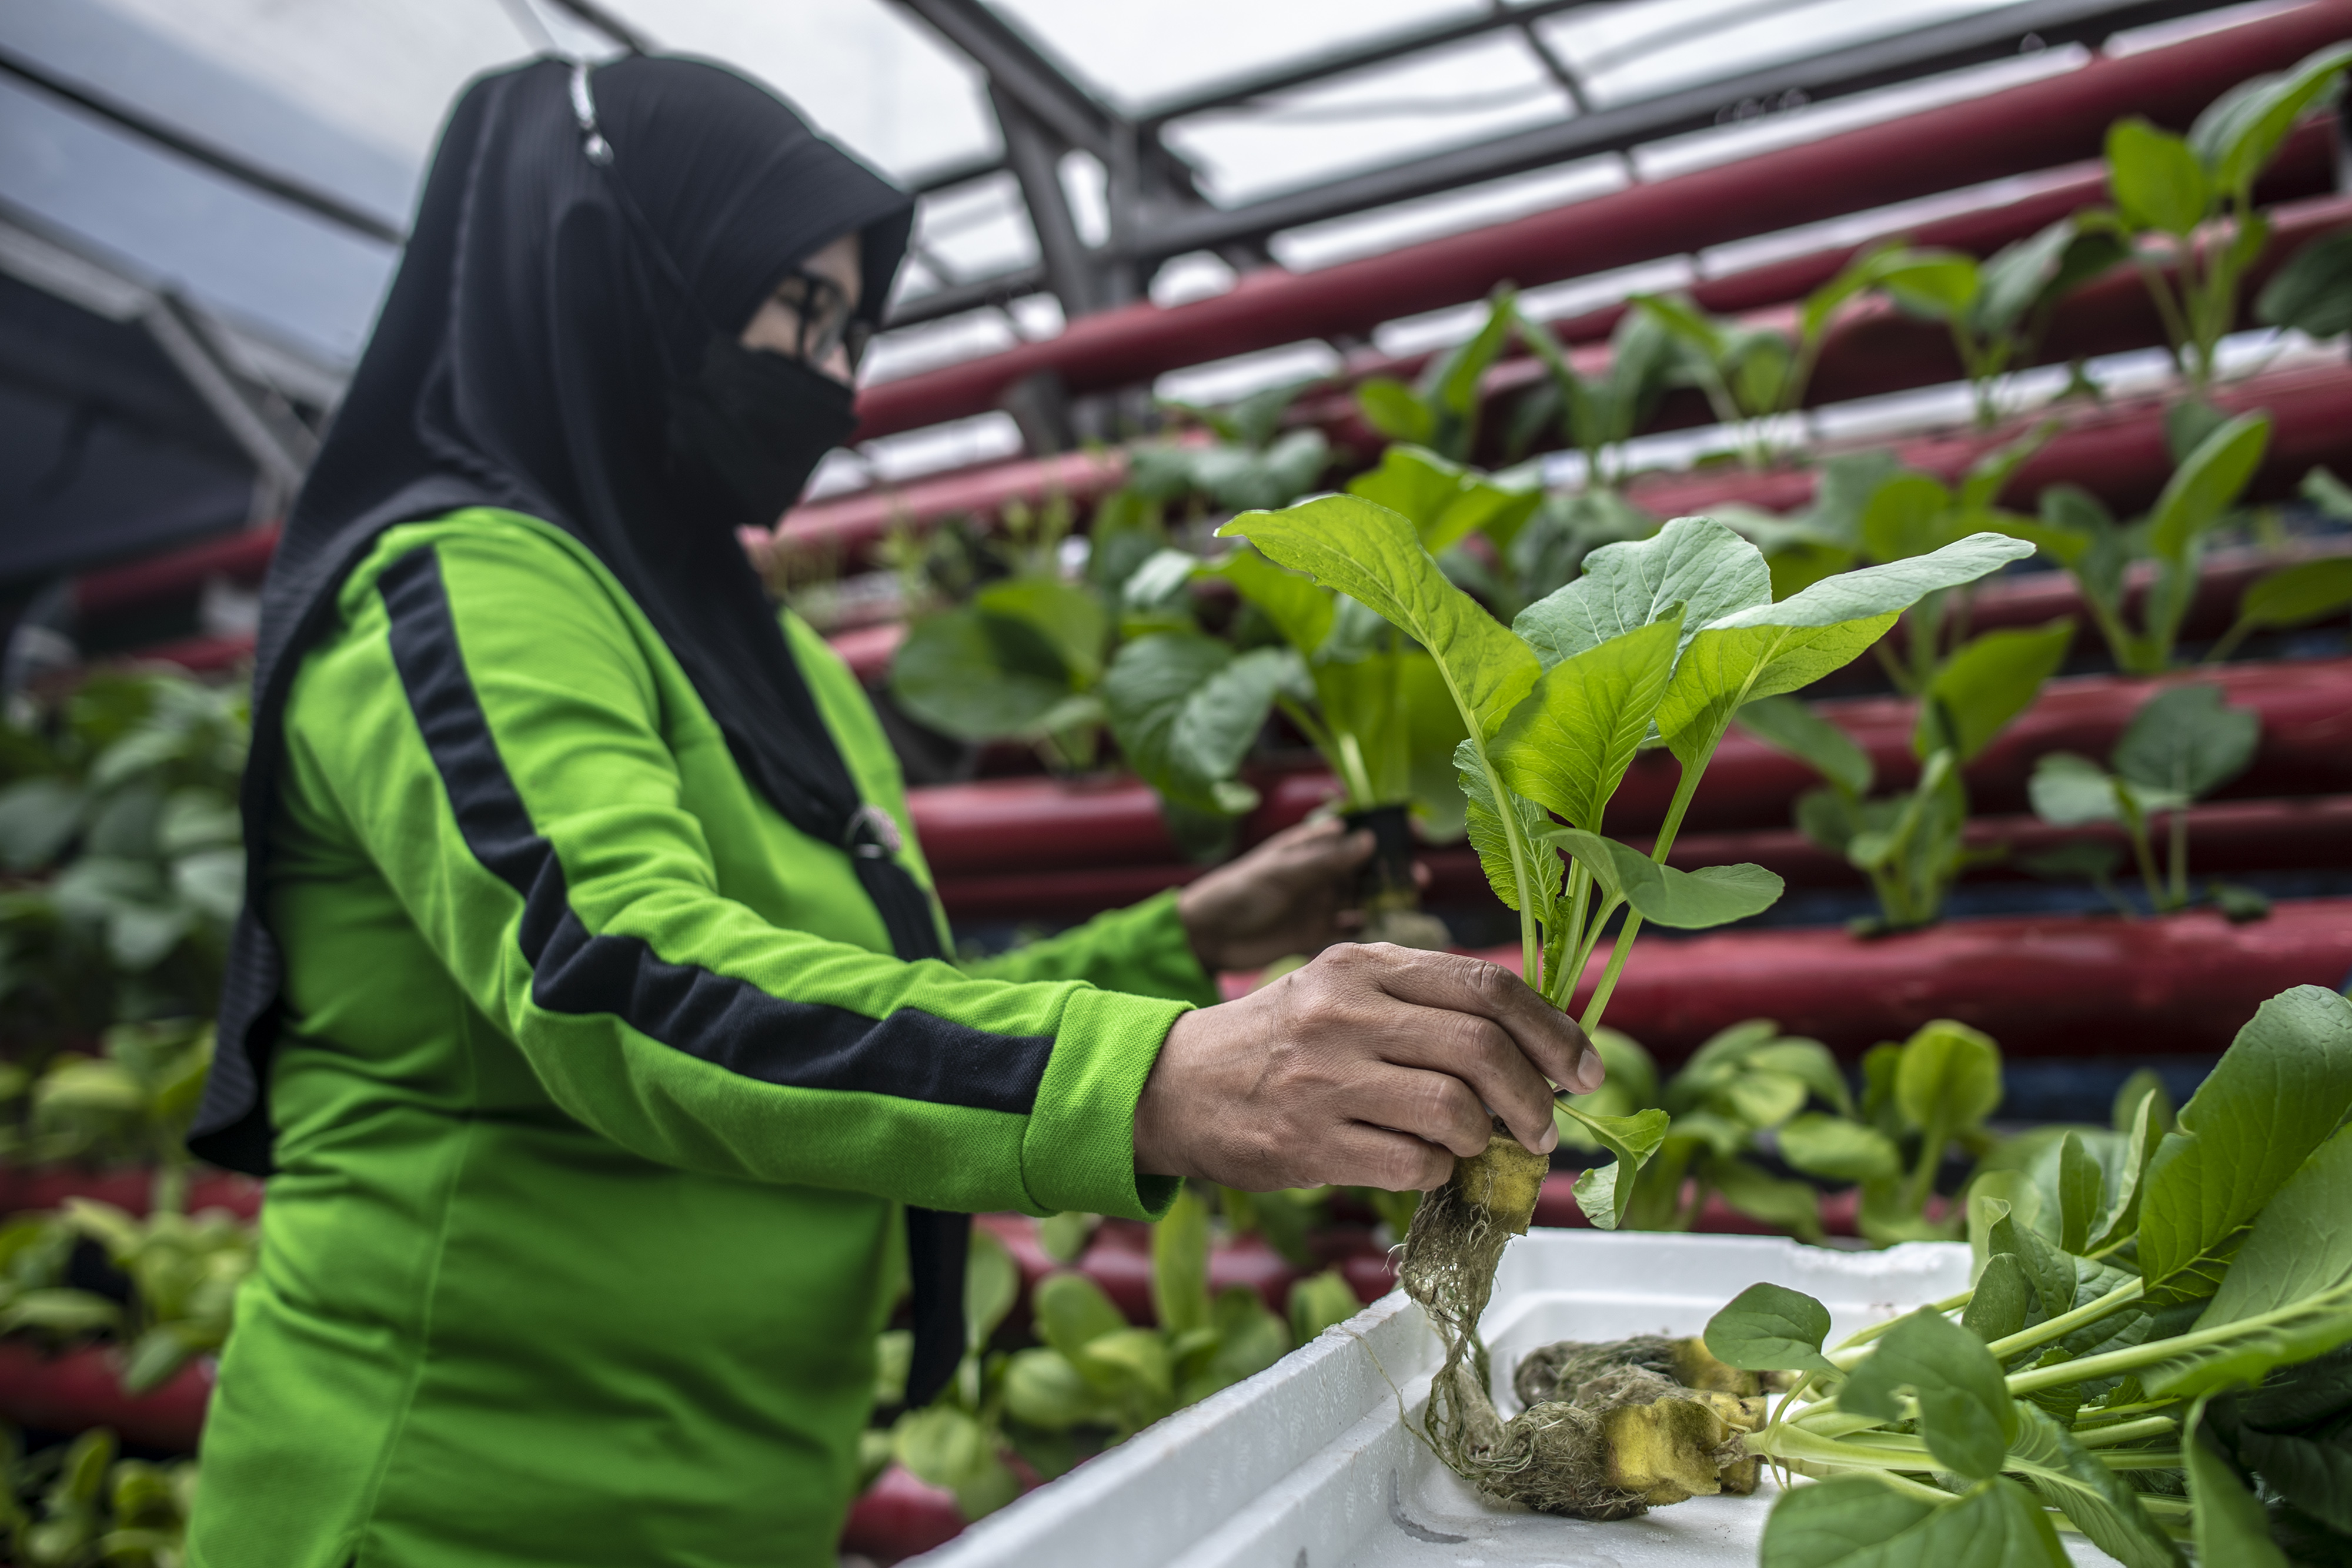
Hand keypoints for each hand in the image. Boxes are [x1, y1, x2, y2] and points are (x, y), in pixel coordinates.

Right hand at [1132, 943, 1605, 1192]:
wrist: (1176, 1086)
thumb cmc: (1281, 1040)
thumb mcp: (1343, 989)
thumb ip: (1425, 1002)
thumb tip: (1534, 1044)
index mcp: (1363, 962)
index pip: (1485, 984)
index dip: (1552, 1029)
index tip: (1584, 1067)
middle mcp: (1345, 1011)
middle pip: (1482, 1047)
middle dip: (1535, 1096)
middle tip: (1546, 1127)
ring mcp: (1325, 1078)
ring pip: (1454, 1110)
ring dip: (1485, 1139)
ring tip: (1477, 1146)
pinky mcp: (1310, 1142)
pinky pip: (1414, 1164)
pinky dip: (1439, 1171)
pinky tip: (1426, 1165)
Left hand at [1177, 817, 1408, 972]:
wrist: (1207, 935)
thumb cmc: (1239, 891)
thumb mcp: (1283, 872)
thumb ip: (1325, 860)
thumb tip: (1369, 841)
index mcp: (1310, 846)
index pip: (1355, 829)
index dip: (1386, 826)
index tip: (1416, 829)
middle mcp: (1320, 872)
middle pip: (1366, 865)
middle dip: (1394, 867)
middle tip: (1419, 875)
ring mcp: (1320, 902)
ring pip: (1363, 895)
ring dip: (1386, 896)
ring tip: (1411, 898)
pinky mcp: (1315, 932)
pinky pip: (1349, 927)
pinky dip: (1367, 925)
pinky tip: (1384, 927)